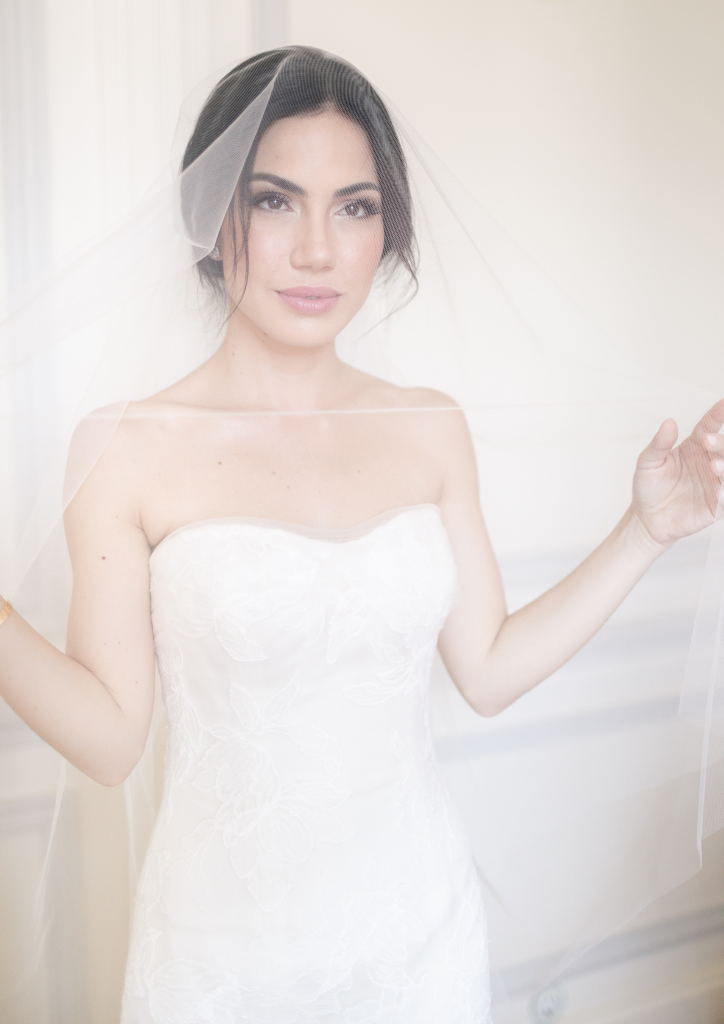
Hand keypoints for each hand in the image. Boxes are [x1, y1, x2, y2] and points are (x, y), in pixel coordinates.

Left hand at [631, 398, 723, 548]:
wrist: (647, 518)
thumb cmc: (649, 487)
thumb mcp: (648, 463)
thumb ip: (659, 444)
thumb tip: (669, 423)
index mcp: (695, 446)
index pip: (710, 426)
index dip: (718, 414)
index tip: (723, 403)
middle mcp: (710, 461)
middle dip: (722, 442)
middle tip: (708, 442)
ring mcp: (716, 482)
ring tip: (714, 467)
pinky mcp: (717, 504)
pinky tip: (718, 493)